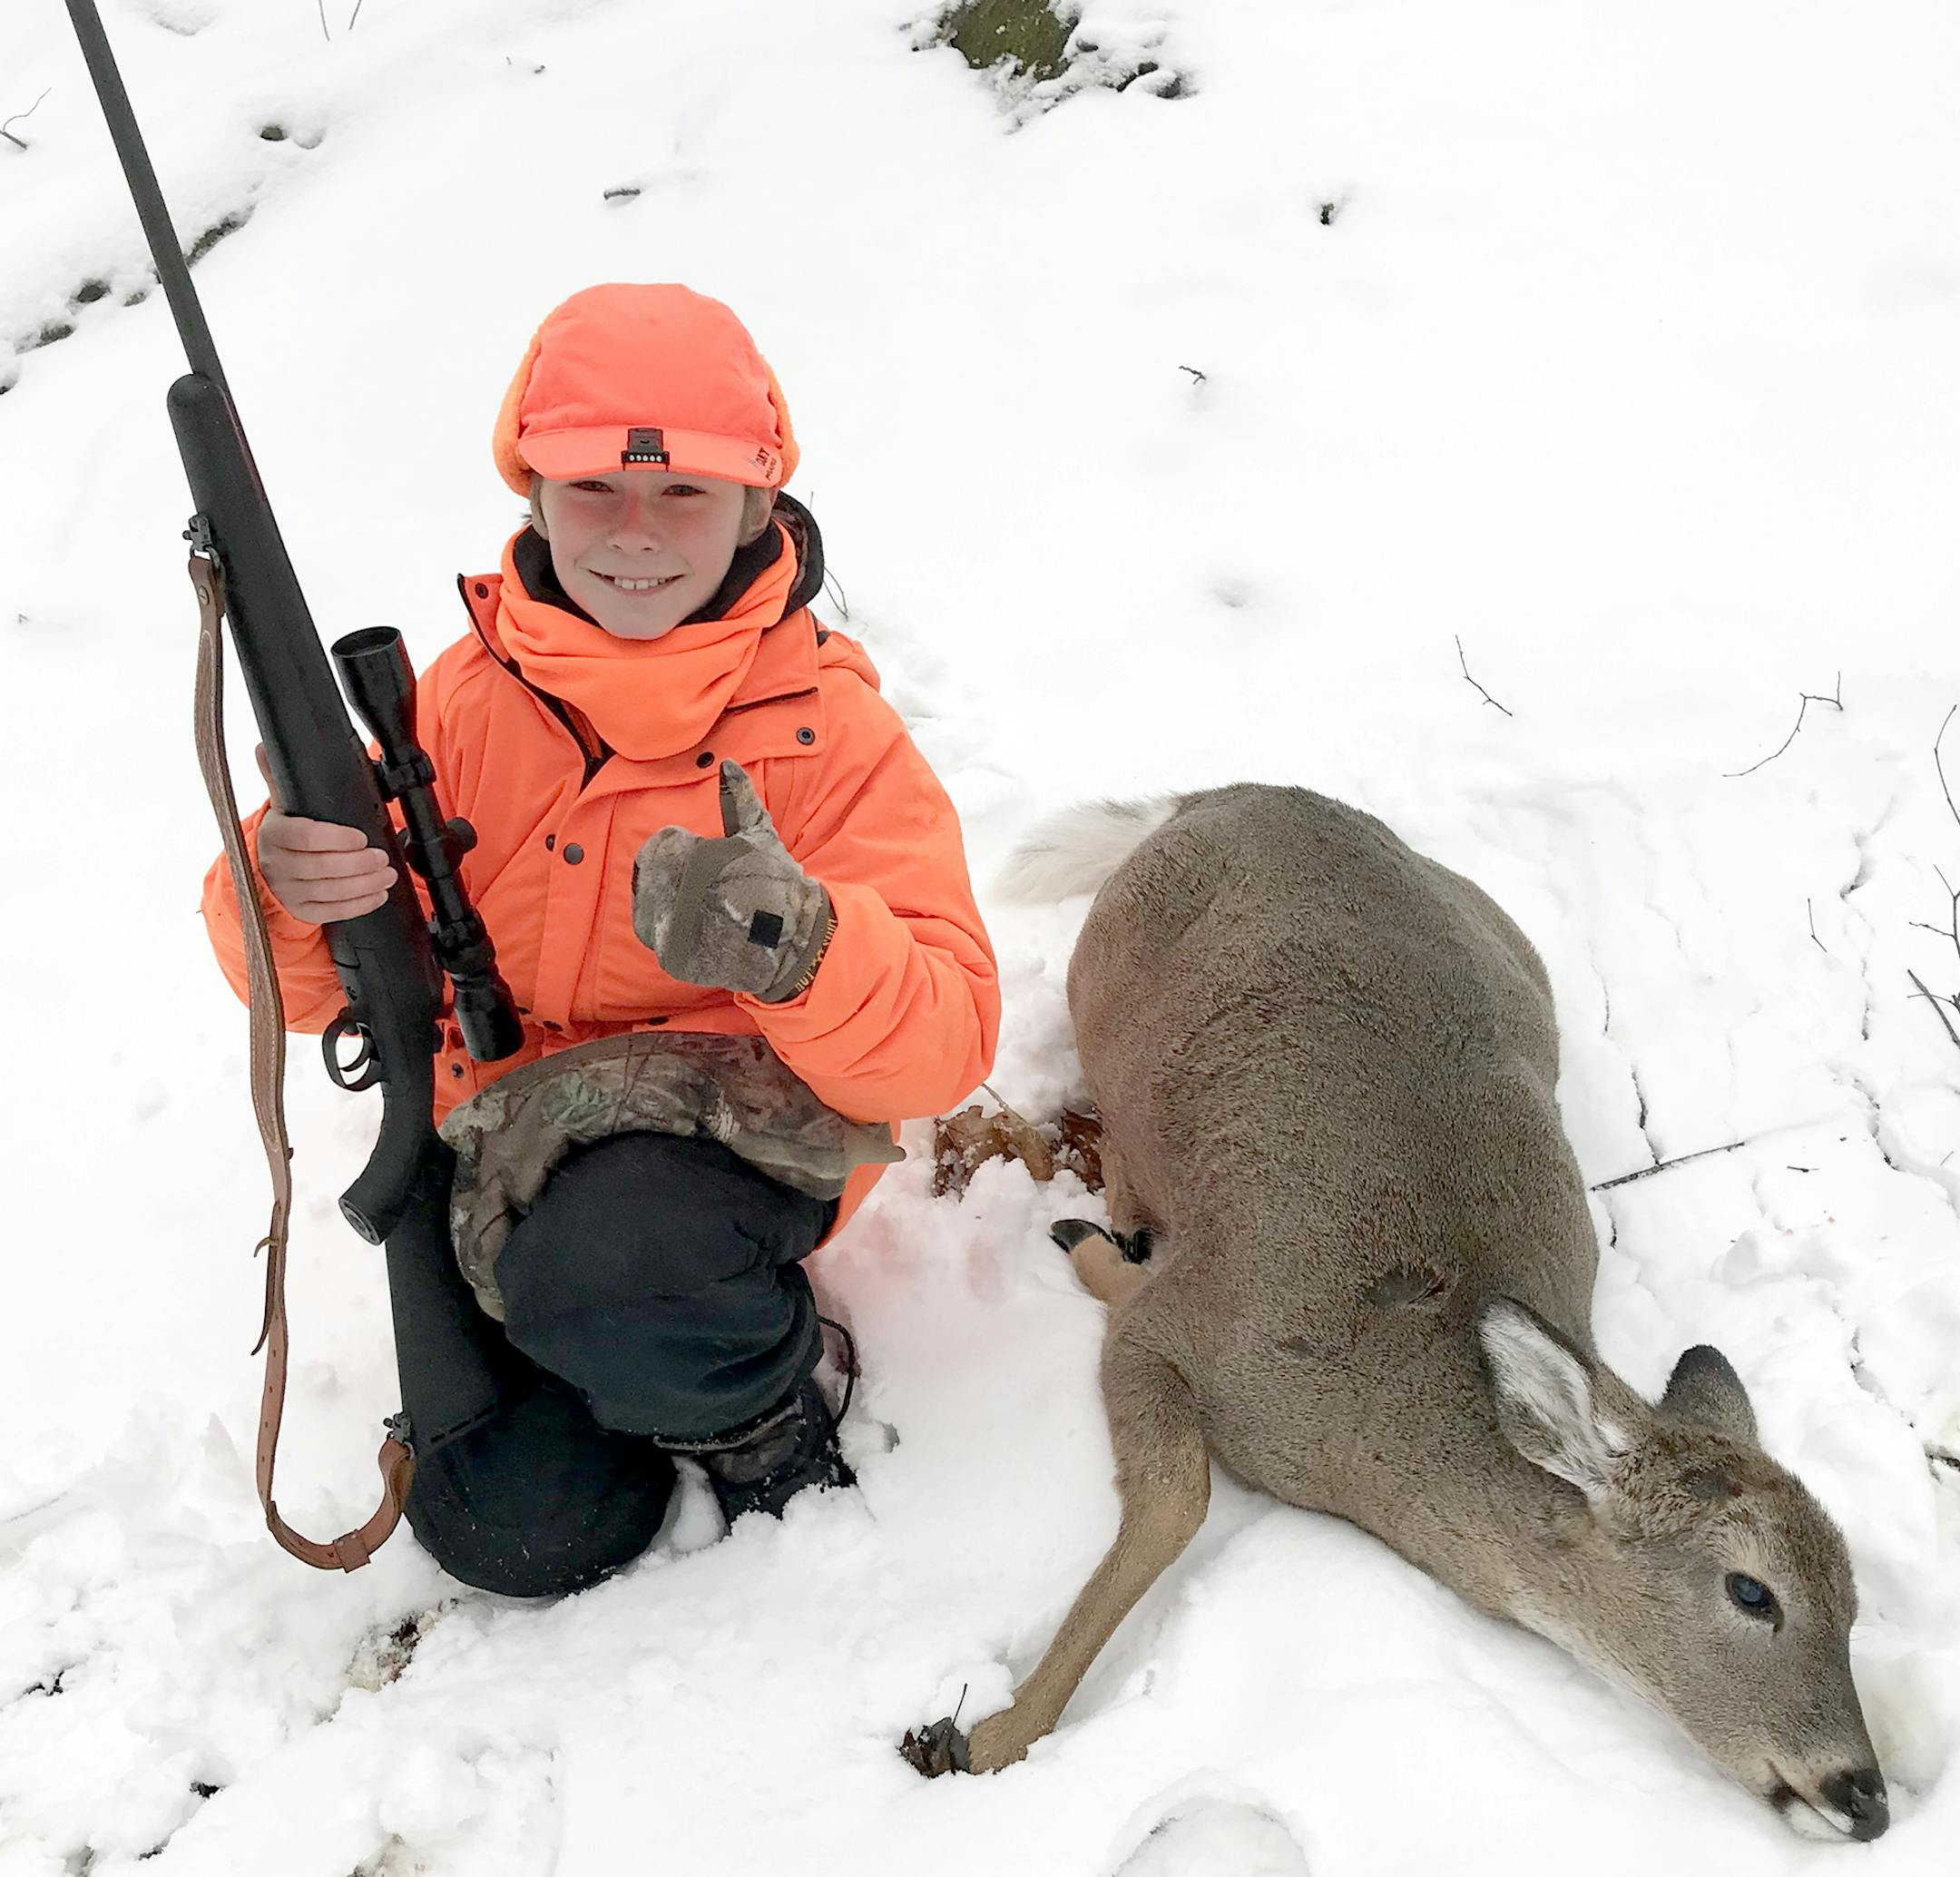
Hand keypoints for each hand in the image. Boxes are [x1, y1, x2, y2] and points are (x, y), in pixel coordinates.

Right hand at [250, 744, 397, 922]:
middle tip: (382, 856)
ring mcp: (289, 892)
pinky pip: (334, 912)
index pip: (304, 837)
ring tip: (388, 873)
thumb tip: (263, 747)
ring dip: (365, 883)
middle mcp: (277, 865)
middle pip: (321, 867)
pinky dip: (360, 903)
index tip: (361, 837)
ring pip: (331, 891)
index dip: (336, 838)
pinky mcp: (303, 911)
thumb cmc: (285, 834)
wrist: (267, 872)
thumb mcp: (280, 806)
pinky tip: (378, 893)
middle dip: (358, 863)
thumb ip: (277, 777)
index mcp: (273, 835)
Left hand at [632, 761, 831, 1001]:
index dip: (686, 849)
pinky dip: (670, 932)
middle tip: (707, 887)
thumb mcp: (760, 836)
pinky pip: (655, 936)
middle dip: (675, 876)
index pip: (664, 843)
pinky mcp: (671, 957)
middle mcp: (678, 893)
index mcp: (695, 856)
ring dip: (666, 903)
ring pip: (647, 904)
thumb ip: (738, 799)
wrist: (793, 942)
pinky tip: (699, 930)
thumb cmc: (775, 882)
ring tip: (702, 909)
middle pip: (652, 873)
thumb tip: (726, 763)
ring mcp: (671, 928)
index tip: (711, 864)